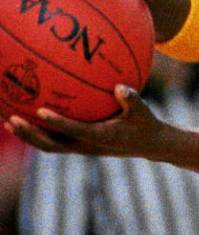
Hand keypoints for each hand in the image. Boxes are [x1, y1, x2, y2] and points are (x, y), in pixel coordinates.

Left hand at [7, 85, 167, 158]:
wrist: (148, 145)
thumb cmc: (145, 124)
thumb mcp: (143, 111)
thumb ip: (131, 99)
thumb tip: (119, 86)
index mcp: (100, 138)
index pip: (75, 131)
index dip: (58, 122)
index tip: (41, 111)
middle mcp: (86, 146)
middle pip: (50, 145)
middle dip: (29, 134)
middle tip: (11, 119)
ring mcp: (80, 147)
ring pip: (47, 145)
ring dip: (27, 135)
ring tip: (8, 121)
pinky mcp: (78, 145)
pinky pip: (53, 140)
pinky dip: (37, 131)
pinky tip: (26, 116)